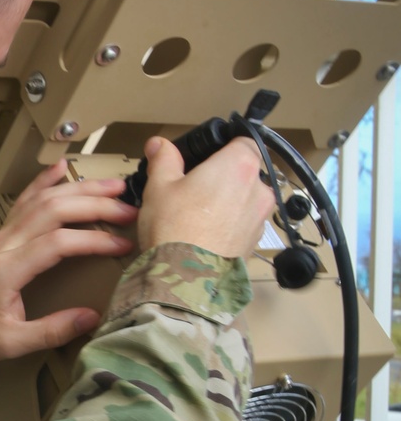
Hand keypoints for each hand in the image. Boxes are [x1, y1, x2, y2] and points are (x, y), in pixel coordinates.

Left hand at [0, 161, 137, 360]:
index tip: (122, 245)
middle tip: (129, 209)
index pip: (58, 243)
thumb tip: (92, 318)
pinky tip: (63, 168)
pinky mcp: (1, 234)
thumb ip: (52, 331)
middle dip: (95, 204)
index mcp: (6, 270)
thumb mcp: (10, 343)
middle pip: (54, 210)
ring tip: (114, 186)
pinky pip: (24, 199)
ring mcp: (1, 235)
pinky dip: (45, 181)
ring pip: (43, 199)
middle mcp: (4, 244)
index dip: (94, 240)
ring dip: (80, 189)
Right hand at [137, 134, 273, 258]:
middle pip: (247, 171)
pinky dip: (231, 226)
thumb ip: (163, 159)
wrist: (186, 279)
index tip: (206, 158)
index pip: (244, 141)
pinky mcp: (256, 243)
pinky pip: (245, 225)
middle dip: (226, 176)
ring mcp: (261, 218)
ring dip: (230, 202)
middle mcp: (259, 189)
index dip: (224, 147)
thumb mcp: (160, 186)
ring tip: (201, 216)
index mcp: (240, 164)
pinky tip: (207, 235)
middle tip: (196, 189)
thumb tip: (159, 144)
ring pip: (247, 199)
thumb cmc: (174, 227)